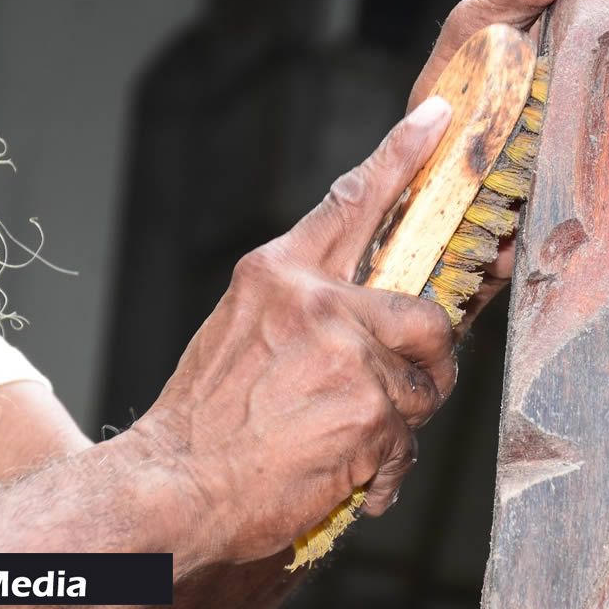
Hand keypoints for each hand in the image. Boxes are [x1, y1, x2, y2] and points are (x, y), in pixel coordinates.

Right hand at [135, 98, 457, 564]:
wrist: (169, 489)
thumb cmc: (204, 421)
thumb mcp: (242, 333)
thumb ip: (306, 308)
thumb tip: (372, 313)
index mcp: (279, 274)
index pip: (352, 200)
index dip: (403, 155)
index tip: (439, 119)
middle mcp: (315, 302)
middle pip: (426, 312)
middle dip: (430, 357)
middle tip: (411, 386)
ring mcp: (346, 354)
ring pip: (424, 384)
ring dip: (400, 422)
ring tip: (352, 443)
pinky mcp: (367, 410)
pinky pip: (409, 441)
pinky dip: (385, 471)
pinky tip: (351, 479)